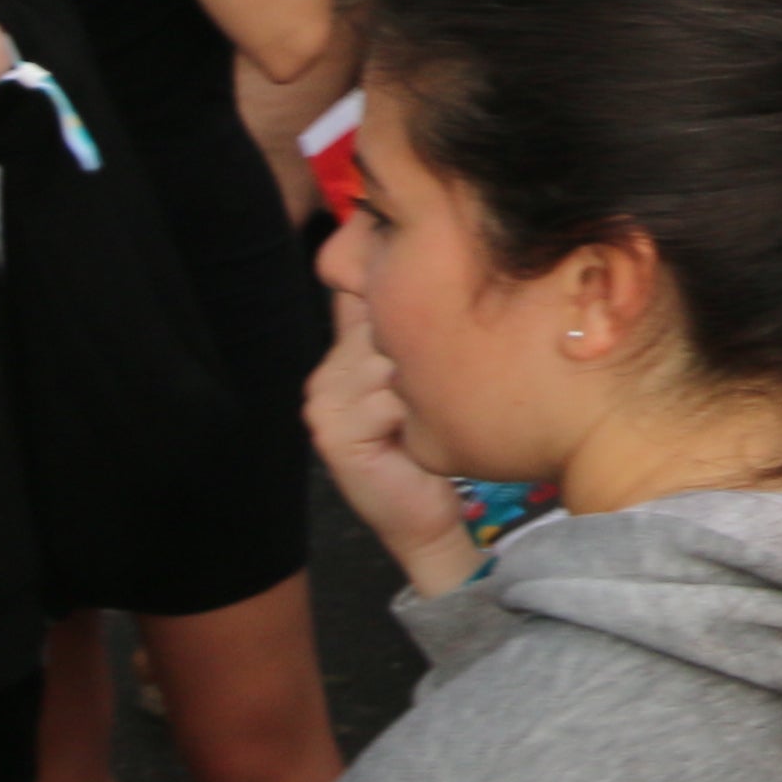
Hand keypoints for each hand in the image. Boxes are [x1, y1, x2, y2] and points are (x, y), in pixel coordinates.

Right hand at [307, 291, 486, 596]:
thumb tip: (454, 267)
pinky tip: (425, 434)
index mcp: (345, 351)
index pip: (369, 299)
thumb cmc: (439, 442)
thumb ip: (425, 331)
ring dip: (430, 383)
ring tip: (442, 411)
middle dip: (432, 343)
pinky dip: (420, 414)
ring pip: (390, 359)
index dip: (409, 299)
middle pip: (386, 325)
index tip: (448, 306)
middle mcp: (326, 372)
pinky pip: (389, 399)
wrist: (425, 514)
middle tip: (457, 381)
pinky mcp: (334, 434)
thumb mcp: (431, 380)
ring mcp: (324, 403)